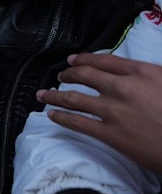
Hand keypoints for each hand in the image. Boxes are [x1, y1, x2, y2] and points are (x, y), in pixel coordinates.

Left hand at [40, 52, 161, 172]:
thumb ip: (149, 75)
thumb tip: (136, 73)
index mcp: (141, 72)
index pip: (104, 61)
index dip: (83, 59)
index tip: (73, 60)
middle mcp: (123, 87)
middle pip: (85, 75)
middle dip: (68, 74)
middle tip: (59, 75)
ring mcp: (114, 110)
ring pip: (74, 98)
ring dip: (54, 95)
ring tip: (44, 94)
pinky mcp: (110, 134)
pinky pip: (78, 122)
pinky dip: (61, 117)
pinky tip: (52, 115)